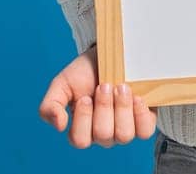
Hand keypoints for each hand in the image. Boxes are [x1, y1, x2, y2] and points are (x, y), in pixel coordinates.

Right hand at [38, 48, 156, 148]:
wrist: (109, 55)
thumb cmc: (84, 73)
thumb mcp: (62, 84)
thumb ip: (50, 105)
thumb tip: (59, 126)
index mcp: (82, 130)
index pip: (80, 140)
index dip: (84, 117)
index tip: (86, 96)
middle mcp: (103, 135)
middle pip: (103, 135)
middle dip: (104, 106)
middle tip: (105, 86)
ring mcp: (124, 130)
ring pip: (124, 135)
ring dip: (122, 107)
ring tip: (121, 87)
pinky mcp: (143, 122)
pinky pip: (145, 131)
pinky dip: (140, 113)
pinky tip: (137, 97)